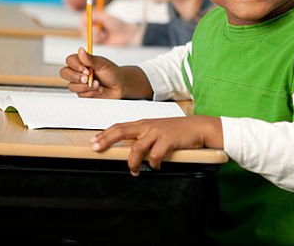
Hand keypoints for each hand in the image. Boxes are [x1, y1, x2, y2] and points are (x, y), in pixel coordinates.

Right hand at [60, 48, 126, 98]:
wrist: (119, 86)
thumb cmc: (112, 73)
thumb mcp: (102, 64)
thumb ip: (90, 59)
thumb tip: (80, 50)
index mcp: (82, 62)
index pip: (70, 60)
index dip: (75, 65)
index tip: (86, 69)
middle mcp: (78, 72)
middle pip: (64, 73)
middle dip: (76, 77)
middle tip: (87, 78)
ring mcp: (79, 83)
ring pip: (71, 86)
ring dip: (86, 86)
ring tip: (98, 84)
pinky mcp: (82, 93)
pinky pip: (79, 94)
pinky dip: (90, 92)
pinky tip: (98, 89)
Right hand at [82, 8, 142, 45]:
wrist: (126, 35)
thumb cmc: (117, 24)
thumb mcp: (107, 18)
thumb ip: (96, 15)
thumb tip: (86, 14)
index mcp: (95, 17)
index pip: (83, 18)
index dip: (85, 21)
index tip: (90, 24)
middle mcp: (92, 24)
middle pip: (82, 28)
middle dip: (91, 30)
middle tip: (98, 30)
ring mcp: (93, 33)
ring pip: (87, 36)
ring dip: (96, 35)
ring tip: (105, 34)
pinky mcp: (96, 41)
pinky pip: (91, 41)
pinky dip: (98, 40)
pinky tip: (105, 38)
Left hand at [90, 116, 223, 175]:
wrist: (199, 127)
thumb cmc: (178, 131)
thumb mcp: (158, 130)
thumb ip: (143, 136)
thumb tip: (128, 148)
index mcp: (144, 123)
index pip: (120, 126)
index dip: (105, 134)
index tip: (93, 141)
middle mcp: (148, 125)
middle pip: (122, 131)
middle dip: (106, 139)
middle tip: (96, 148)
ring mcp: (158, 131)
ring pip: (137, 148)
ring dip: (133, 162)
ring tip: (133, 171)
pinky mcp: (168, 139)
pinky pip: (155, 155)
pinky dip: (153, 163)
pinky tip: (156, 166)